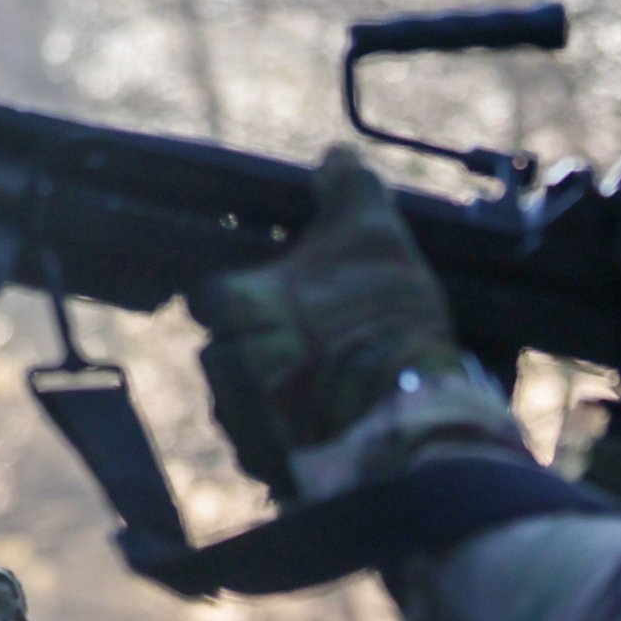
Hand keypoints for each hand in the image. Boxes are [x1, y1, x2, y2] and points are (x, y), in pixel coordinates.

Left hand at [194, 147, 463, 495]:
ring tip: (319, 392)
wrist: (411, 412)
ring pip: (237, 403)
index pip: (209, 298)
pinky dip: (286, 440)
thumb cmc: (386, 316)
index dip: (243, 299)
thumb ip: (348, 188)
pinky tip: (323, 427)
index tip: (278, 301)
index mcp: (237, 303)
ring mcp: (243, 418)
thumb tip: (335, 156)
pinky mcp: (265, 464)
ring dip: (268, 397)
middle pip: (224, 354)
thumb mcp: (374, 232)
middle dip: (258, 352)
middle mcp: (227, 362)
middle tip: (308, 350)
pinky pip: (260, 450)